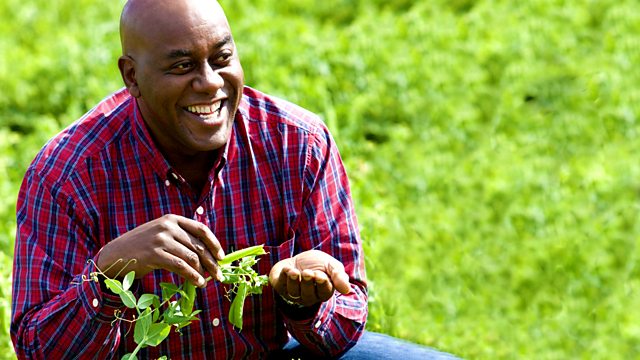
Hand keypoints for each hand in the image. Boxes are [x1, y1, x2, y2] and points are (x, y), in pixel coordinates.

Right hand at [96, 214, 224, 286]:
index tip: (222, 257)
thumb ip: (181, 240)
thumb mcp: (162, 235)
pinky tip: (197, 283)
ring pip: (191, 257)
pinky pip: (180, 266)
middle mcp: (168, 226)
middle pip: (198, 245)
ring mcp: (161, 239)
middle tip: (219, 275)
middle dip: (212, 262)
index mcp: (172, 219)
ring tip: (206, 282)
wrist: (115, 254)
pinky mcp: (155, 254)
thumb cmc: (142, 248)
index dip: (214, 243)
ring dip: (202, 272)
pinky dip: (192, 276)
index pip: (201, 229)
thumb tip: (207, 257)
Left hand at [269, 250, 350, 306]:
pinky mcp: (280, 288)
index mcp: (323, 291)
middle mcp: (308, 296)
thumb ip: (338, 275)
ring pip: (294, 292)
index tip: (320, 275)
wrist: (298, 258)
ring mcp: (294, 294)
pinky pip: (281, 286)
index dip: (322, 284)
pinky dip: (284, 276)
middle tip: (307, 272)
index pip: (324, 292)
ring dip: (294, 281)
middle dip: (307, 283)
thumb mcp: (330, 265)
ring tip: (294, 271)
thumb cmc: (316, 264)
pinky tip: (287, 268)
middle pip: (308, 295)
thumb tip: (347, 290)